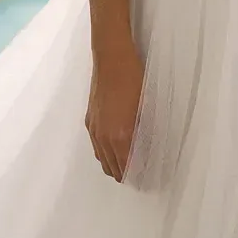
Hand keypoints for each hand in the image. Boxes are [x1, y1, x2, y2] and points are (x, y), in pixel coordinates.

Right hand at [86, 40, 143, 179]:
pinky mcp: (89, 120)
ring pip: (101, 159)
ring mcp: (94, 129)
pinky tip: (113, 151)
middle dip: (124, 174)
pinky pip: (95, 146)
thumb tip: (148, 148)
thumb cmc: (135, 80)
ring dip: (113, 166)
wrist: (111, 59)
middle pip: (112, 167)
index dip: (136, 175)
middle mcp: (103, 137)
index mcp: (120, 136)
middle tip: (139, 175)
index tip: (147, 179)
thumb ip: (144, 132)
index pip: (127, 167)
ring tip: (126, 167)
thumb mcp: (146, 108)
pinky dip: (104, 154)